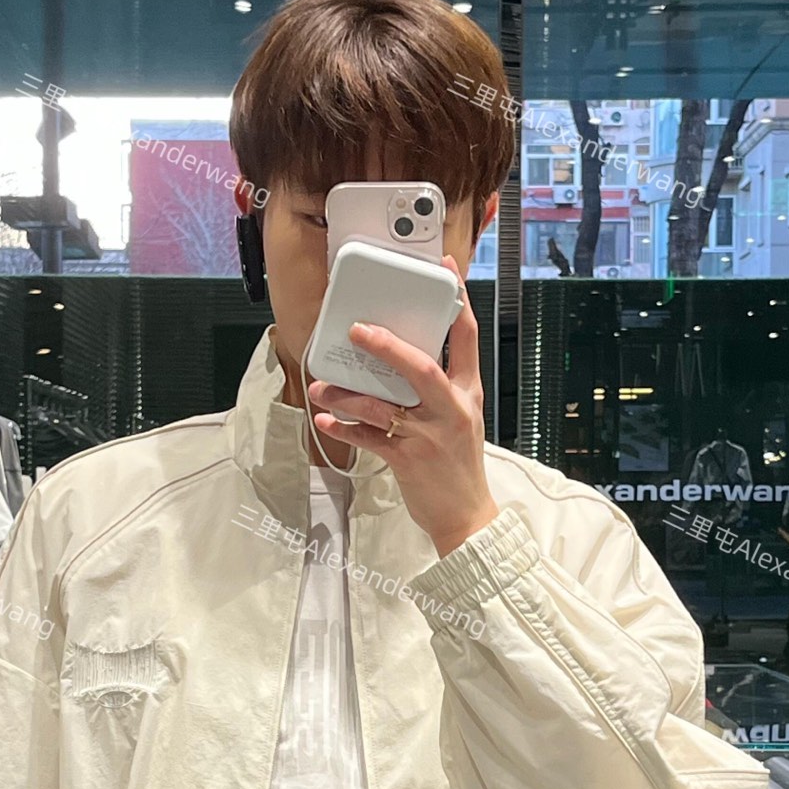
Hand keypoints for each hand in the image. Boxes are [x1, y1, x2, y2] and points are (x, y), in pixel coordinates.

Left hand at [309, 256, 499, 558]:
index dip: (458, 302)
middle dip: (388, 346)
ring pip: (384, 406)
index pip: (467, 339)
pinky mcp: (408, 460)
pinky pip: (369, 439)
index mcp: (467, 394)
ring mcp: (430, 436)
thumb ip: (436, 389)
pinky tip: (325, 421)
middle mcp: (451, 410)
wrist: (466, 516)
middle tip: (359, 330)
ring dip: (348, 395)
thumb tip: (399, 358)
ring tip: (321, 387)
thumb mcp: (460, 419)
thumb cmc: (458, 465)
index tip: (446, 271)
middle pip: (422, 367)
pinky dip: (344, 428)